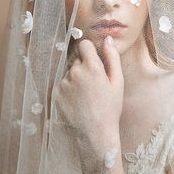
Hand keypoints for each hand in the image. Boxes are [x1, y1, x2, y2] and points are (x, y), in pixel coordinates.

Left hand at [56, 36, 123, 152]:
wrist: (95, 134)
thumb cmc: (110, 108)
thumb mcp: (117, 82)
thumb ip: (112, 57)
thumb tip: (107, 39)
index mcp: (91, 66)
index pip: (84, 45)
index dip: (90, 51)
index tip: (95, 61)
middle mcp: (74, 72)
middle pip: (77, 59)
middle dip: (84, 66)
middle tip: (94, 84)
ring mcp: (63, 83)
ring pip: (69, 72)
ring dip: (76, 78)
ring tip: (86, 96)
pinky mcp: (55, 94)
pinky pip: (62, 84)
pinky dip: (69, 89)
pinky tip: (78, 101)